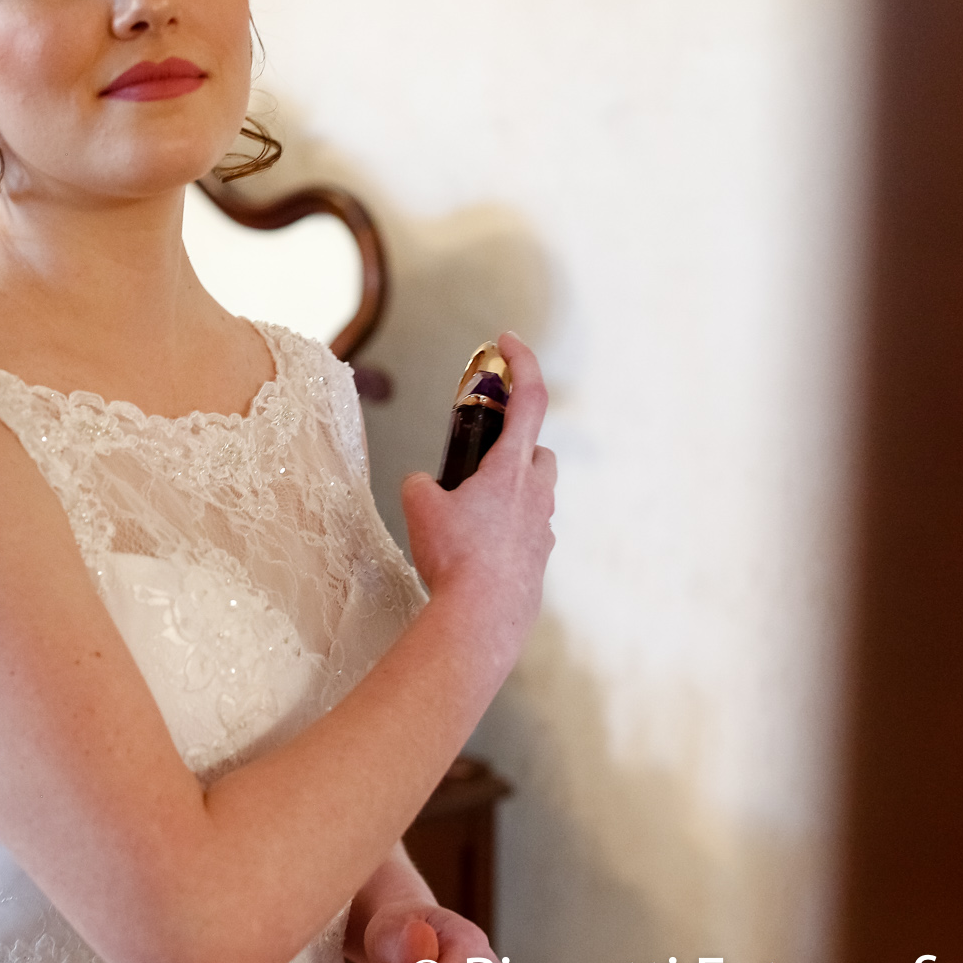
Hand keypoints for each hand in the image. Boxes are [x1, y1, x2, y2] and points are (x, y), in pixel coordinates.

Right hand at [400, 332, 556, 652]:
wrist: (482, 620)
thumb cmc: (455, 558)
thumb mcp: (420, 508)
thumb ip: (422, 485)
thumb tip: (423, 488)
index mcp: (511, 469)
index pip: (529, 399)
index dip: (522, 363)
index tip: (509, 342)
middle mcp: (536, 496)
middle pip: (538, 454)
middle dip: (515, 447)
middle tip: (480, 457)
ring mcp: (542, 532)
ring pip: (534, 497)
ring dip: (508, 494)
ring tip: (467, 514)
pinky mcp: (537, 563)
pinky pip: (525, 535)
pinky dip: (504, 534)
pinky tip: (474, 553)